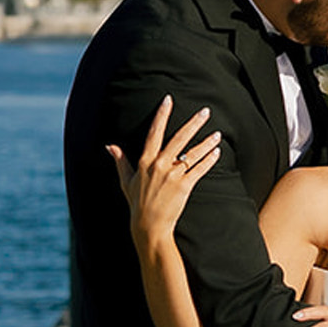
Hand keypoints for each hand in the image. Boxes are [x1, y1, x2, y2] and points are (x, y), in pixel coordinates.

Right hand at [108, 98, 219, 257]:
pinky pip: (198, 170)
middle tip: (206, 111)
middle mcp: (158, 165)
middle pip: (179, 138)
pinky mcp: (183, 187)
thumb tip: (110, 146)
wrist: (148, 226)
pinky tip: (217, 153)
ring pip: (192, 153)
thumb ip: (120, 161)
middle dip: (193, 123)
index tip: (168, 100)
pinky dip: (209, 160)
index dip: (161, 115)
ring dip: (207, 142)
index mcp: (145, 161)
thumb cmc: (137, 204)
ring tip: (217, 134)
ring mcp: (172, 176)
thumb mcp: (126, 181)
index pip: (153, 132)